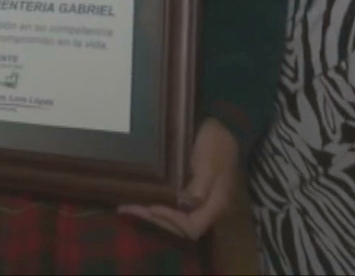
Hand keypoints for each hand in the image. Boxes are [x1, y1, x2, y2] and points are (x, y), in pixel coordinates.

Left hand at [120, 118, 238, 238]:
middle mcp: (209, 207)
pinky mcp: (193, 192)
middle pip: (182, 228)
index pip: (192, 228)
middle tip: (133, 208)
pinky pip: (176, 207)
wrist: (223, 125)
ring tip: (131, 207)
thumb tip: (184, 204)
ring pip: (177, 219)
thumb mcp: (209, 163)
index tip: (153, 207)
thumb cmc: (215, 143)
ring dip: (155, 215)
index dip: (172, 221)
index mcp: (216, 204)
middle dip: (157, 220)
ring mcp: (201, 201)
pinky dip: (159, 206)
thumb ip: (199, 186)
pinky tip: (143, 199)